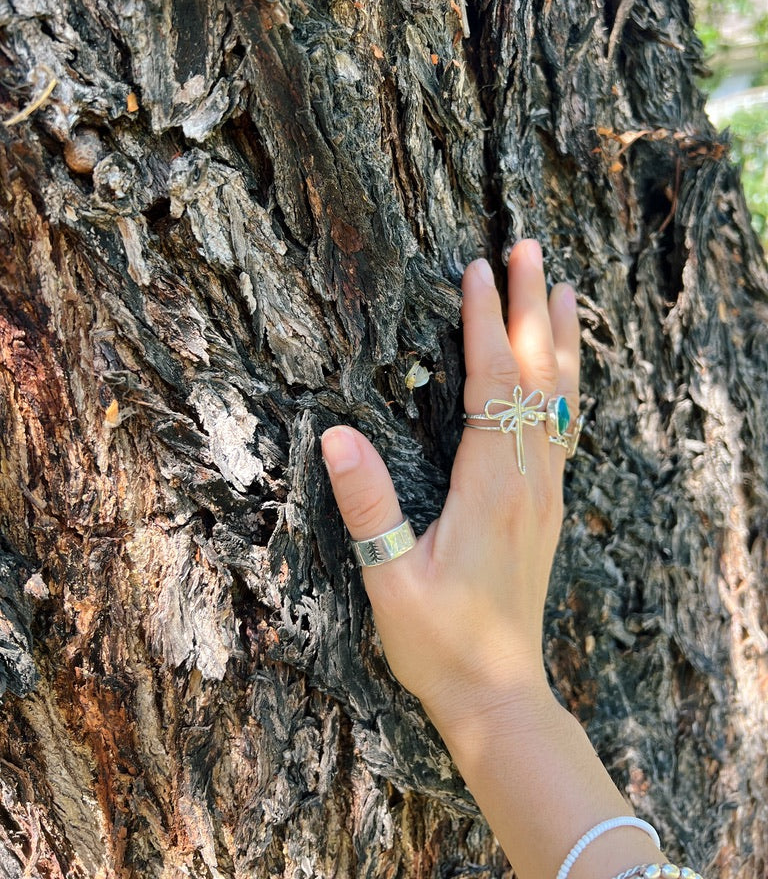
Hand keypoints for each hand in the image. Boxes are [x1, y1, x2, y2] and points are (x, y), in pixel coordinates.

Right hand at [321, 240, 579, 735]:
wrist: (499, 692)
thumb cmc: (440, 642)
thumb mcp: (389, 580)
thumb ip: (366, 504)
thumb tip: (335, 433)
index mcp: (490, 488)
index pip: (490, 384)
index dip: (483, 323)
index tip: (476, 269)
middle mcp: (528, 480)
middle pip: (535, 375)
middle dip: (531, 306)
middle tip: (529, 247)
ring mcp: (546, 493)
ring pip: (559, 397)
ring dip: (560, 337)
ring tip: (564, 288)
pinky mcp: (547, 506)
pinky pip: (562, 426)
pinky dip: (565, 383)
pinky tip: (564, 368)